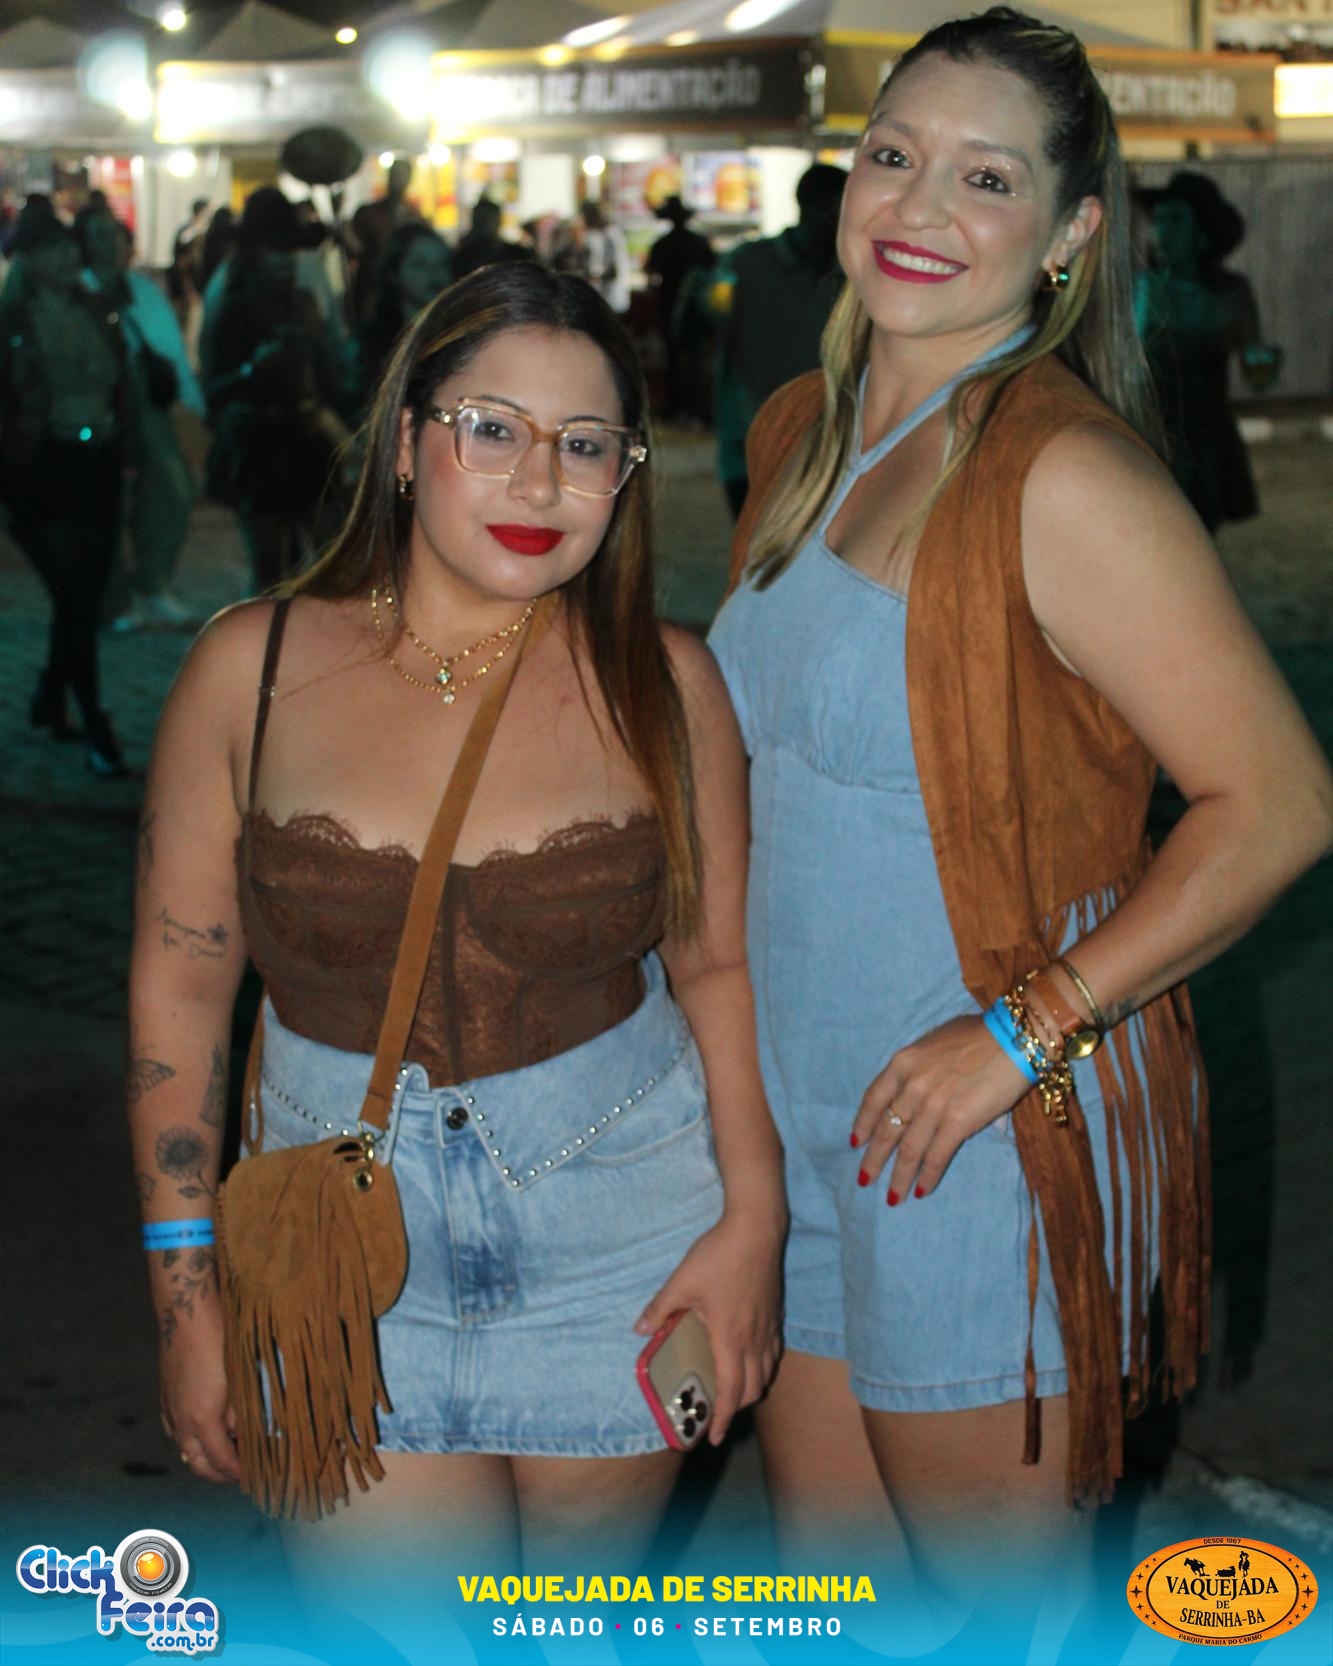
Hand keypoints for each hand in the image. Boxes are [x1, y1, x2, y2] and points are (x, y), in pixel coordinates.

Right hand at [158, 1301, 239, 1483]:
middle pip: (198, 1464)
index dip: (238, 1474)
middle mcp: (180, 1422)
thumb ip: (243, 1415)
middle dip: (220, 1474)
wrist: (186, 1313)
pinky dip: (192, 1441)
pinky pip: (176, 1432)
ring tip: (229, 1453)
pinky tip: (207, 1432)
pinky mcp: (165, 1398)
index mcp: (202, 1420)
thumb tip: (251, 1436)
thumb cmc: (220, 1341)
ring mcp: (169, 1410)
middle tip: (242, 1472)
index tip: (255, 1477)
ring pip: (185, 1449)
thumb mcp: (241, 1381)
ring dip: (206, 1458)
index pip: (221, 1462)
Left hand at [635, 1209, 782, 1443]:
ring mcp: (769, 1326)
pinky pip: (774, 1351)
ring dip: (752, 1388)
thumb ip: (661, 1308)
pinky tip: (751, 1357)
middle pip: (753, 1388)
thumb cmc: (719, 1255)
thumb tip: (640, 1329)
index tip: (712, 1437)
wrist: (756, 1228)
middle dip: (736, 1408)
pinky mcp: (776, 1313)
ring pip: (767, 1372)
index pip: (730, 1391)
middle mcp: (755, 1339)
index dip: (721, 1419)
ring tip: (734, 1391)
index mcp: (730, 1338)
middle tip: (717, 1414)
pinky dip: (764, 1366)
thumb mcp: (682, 1281)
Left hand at [850, 1013, 1031, 1204]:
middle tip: (864, 1179)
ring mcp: (933, 1106)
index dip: (863, 1124)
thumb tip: (914, 1085)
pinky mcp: (957, 1122)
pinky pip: (936, 1156)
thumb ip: (919, 1066)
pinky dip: (927, 1176)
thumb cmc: (979, 1034)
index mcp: (902, 1063)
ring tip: (892, 1197)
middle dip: (874, 1159)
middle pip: (886, 1130)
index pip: (873, 1099)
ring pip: (908, 1150)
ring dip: (899, 1177)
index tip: (856, 1141)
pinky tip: (921, 1191)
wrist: (1013, 1038)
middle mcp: (911, 1086)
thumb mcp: (934, 1041)